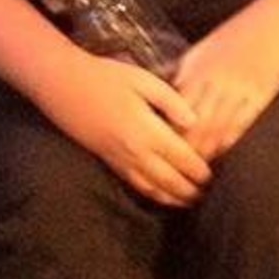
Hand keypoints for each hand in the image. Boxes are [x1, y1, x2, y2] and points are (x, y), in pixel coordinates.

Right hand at [67, 53, 212, 206]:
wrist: (63, 85)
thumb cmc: (106, 76)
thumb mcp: (143, 80)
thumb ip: (172, 101)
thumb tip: (195, 122)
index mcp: (147, 130)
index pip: (182, 158)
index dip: (200, 170)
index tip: (215, 175)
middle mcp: (134, 151)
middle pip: (170, 180)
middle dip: (190, 190)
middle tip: (208, 194)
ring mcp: (119, 159)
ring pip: (152, 188)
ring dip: (173, 198)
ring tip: (190, 201)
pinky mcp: (107, 161)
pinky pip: (134, 185)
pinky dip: (151, 195)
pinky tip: (161, 195)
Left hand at [175, 12, 278, 161]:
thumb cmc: (242, 30)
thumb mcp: (205, 46)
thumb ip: (186, 69)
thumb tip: (168, 89)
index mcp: (198, 66)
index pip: (174, 106)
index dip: (167, 129)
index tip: (160, 145)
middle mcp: (214, 80)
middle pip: (192, 123)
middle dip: (183, 147)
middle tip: (175, 166)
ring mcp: (238, 89)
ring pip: (214, 129)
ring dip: (204, 150)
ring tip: (196, 168)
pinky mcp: (259, 96)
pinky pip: (240, 125)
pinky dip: (228, 141)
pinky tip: (221, 153)